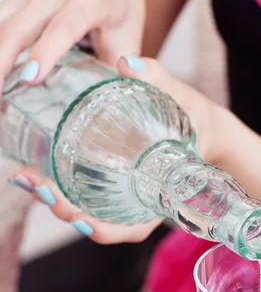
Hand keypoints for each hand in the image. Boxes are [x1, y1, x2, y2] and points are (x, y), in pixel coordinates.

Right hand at [0, 0, 144, 91]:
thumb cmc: (122, 15)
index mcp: (90, 0)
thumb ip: (129, 70)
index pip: (63, 27)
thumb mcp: (131, 42)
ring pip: (2, 24)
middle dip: (3, 63)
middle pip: (20, 27)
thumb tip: (125, 81)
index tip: (30, 79)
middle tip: (0, 99)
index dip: (45, 52)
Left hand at [9, 56, 223, 244]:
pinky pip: (84, 191)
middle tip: (37, 184)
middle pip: (96, 221)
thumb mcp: (183, 101)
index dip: (101, 228)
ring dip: (53, 199)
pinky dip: (60, 185)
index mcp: (159, 199)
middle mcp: (137, 203)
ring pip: (85, 209)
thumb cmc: (196, 120)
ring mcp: (123, 194)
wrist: (204, 127)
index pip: (128, 229)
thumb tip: (128, 63)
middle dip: (64, 208)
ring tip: (25, 178)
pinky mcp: (113, 180)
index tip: (78, 217)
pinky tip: (37, 167)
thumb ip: (158, 80)